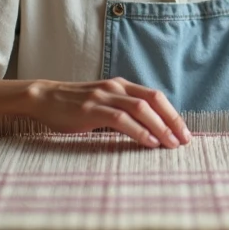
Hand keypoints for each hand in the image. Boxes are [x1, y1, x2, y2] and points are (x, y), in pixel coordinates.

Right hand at [27, 77, 191, 148]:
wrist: (43, 99)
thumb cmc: (74, 106)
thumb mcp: (103, 103)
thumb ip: (123, 111)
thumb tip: (149, 131)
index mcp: (121, 85)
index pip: (155, 97)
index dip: (173, 114)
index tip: (184, 132)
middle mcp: (116, 87)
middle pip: (153, 101)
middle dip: (172, 121)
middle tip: (184, 140)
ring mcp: (104, 97)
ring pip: (141, 109)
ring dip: (160, 127)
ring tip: (171, 144)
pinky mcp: (91, 110)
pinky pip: (121, 119)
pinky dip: (139, 131)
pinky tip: (149, 142)